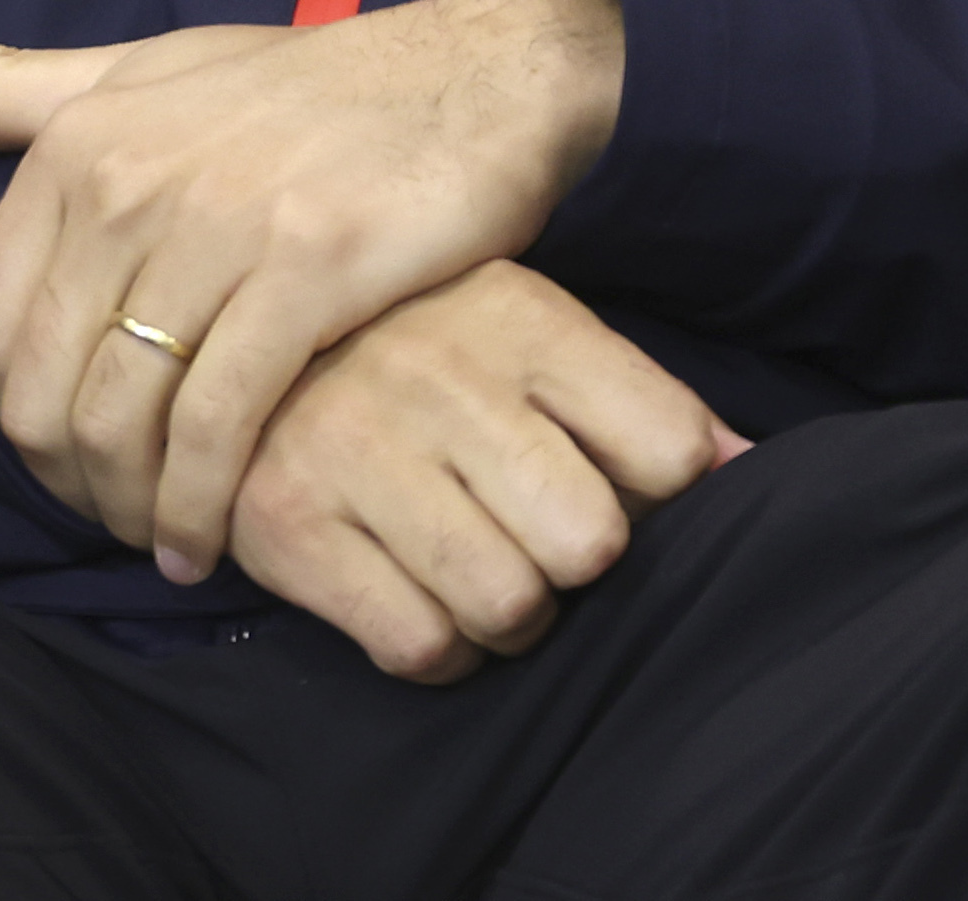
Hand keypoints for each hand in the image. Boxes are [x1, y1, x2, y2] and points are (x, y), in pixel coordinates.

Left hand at [0, 0, 622, 576]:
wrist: (467, 78)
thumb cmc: (294, 88)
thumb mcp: (138, 69)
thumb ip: (6, 84)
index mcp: (76, 143)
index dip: (10, 416)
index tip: (54, 459)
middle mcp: (128, 182)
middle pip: (45, 383)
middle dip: (64, 478)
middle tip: (108, 520)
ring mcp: (218, 228)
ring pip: (123, 413)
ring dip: (129, 506)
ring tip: (157, 543)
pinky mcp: (309, 274)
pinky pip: (219, 422)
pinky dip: (200, 503)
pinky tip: (207, 545)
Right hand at [221, 260, 739, 681]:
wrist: (215, 336)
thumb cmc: (406, 342)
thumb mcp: (525, 329)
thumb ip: (636, 400)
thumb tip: (753, 467)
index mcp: (519, 318)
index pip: (668, 450)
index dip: (657, 495)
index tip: (606, 484)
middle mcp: (442, 379)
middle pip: (592, 544)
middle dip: (573, 565)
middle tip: (527, 539)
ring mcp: (357, 448)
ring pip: (511, 607)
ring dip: (506, 618)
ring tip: (470, 572)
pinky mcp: (288, 519)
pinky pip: (420, 646)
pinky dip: (434, 649)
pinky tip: (411, 596)